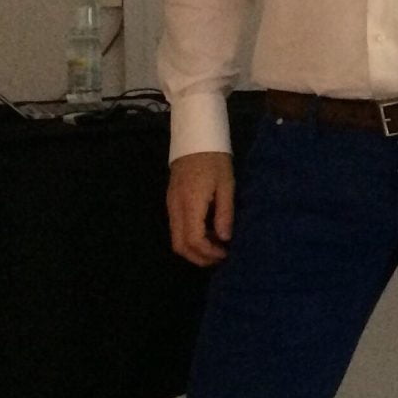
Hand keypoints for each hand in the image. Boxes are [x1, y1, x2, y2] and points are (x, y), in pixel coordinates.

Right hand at [168, 150, 234, 266]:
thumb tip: (225, 238)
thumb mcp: (227, 184)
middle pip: (179, 246)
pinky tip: (208, 233)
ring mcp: (171, 206)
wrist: (195, 140)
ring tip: (217, 246)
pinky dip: (191, 237)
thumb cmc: (215, 160)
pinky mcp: (171, 203)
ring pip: (176, 239)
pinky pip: (177, 228)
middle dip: (199, 257)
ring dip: (195, 249)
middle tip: (220, 257)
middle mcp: (176, 208)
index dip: (208, 252)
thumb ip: (225, 212)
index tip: (225, 253)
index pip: (193, 240)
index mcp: (190, 204)